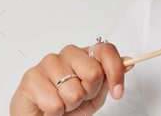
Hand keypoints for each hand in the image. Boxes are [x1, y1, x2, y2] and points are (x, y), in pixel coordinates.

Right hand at [10, 42, 133, 115]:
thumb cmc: (69, 105)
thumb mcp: (96, 95)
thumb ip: (110, 79)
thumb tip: (129, 62)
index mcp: (87, 54)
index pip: (107, 50)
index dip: (116, 72)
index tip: (117, 92)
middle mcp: (69, 53)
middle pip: (94, 72)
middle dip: (89, 93)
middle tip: (79, 98)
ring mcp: (49, 62)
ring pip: (74, 91)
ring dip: (70, 104)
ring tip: (63, 103)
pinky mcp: (31, 76)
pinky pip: (54, 102)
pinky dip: (55, 112)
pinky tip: (49, 107)